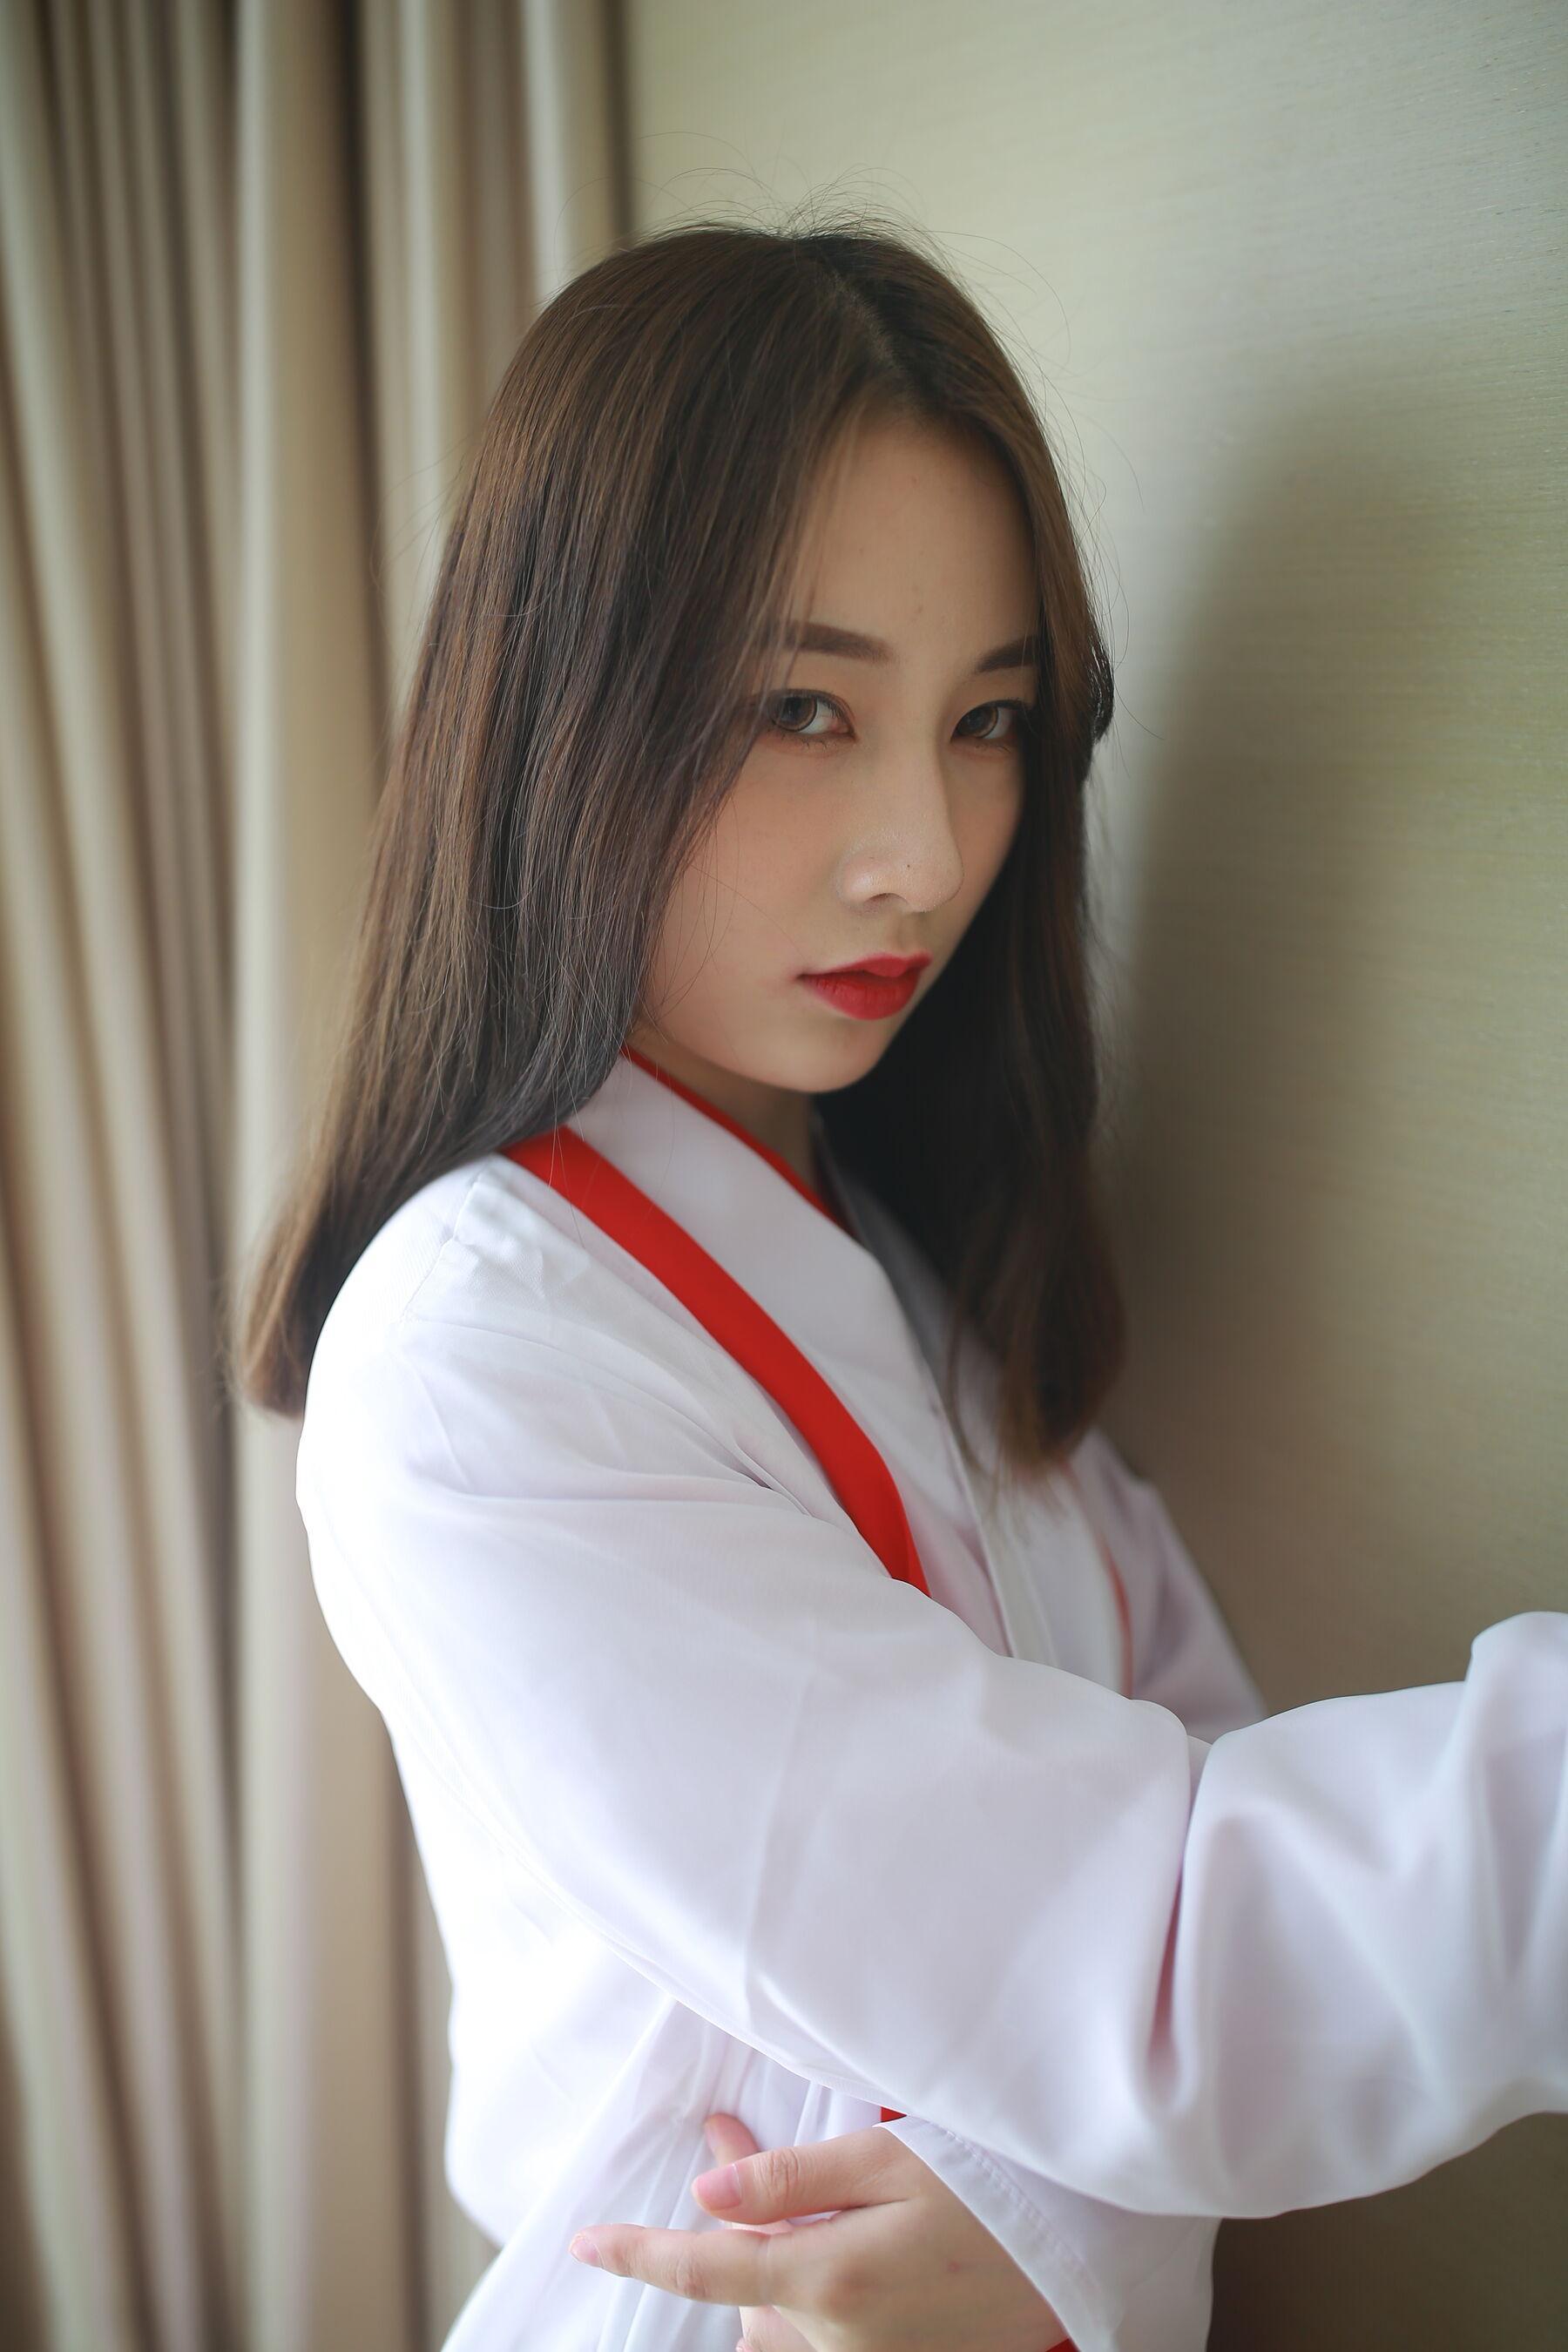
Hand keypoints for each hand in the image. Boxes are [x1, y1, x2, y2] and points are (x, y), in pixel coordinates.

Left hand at [568, 2117, 1071, 2350]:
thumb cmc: (986, 2190)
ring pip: (775, 2327)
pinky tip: (842, 2254)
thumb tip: (707, 2185)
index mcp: (829, 2277)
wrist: (1071, 2254)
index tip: (586, 2242)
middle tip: (737, 2145)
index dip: (639, 2253)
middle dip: (733, 2234)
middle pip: (743, 2299)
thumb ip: (792, 2177)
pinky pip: (816, 2345)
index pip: (707, 2267)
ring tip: (813, 2207)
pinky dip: (805, 2300)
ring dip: (771, 2272)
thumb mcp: (889, 2159)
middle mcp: (836, 2340)